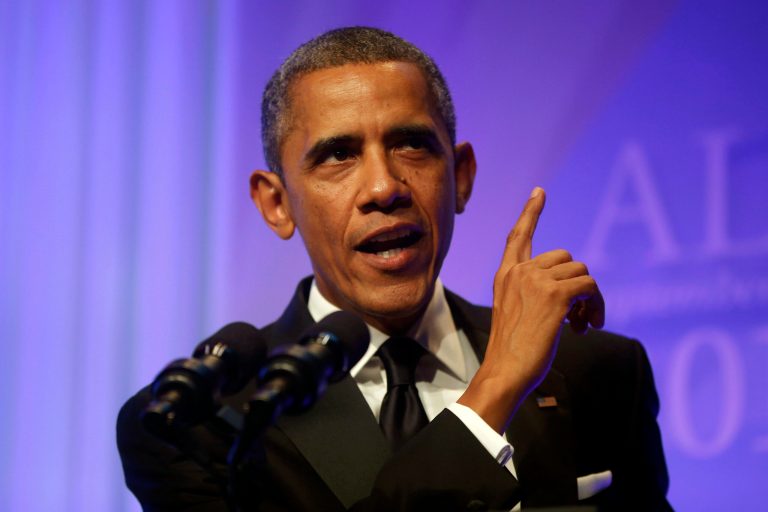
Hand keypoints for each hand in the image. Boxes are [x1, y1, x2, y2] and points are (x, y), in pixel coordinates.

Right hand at [458, 187, 603, 432]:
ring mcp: (536, 281)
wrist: (504, 371)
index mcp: (506, 275)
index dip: (531, 212)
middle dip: (579, 284)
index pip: (518, 235)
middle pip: (566, 258)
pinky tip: (588, 327)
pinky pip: (590, 287)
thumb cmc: (511, 352)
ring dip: (591, 299)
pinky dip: (597, 306)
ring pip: (582, 272)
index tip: (540, 191)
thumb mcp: (515, 314)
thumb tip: (574, 292)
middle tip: (579, 316)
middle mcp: (519, 272)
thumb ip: (534, 295)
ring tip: (583, 325)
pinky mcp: (555, 295)